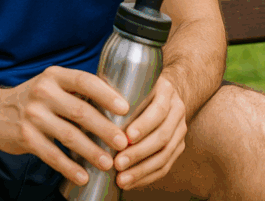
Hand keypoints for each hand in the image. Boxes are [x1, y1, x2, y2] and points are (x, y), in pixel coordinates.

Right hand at [0, 66, 129, 185]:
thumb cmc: (34, 98)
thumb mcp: (53, 84)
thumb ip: (78, 91)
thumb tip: (119, 104)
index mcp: (55, 76)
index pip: (85, 81)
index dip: (107, 95)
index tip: (125, 109)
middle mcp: (43, 93)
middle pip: (81, 111)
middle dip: (105, 129)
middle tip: (123, 142)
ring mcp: (32, 115)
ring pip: (68, 135)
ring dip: (91, 151)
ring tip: (108, 163)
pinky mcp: (25, 137)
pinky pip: (52, 155)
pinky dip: (69, 167)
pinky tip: (83, 175)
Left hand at [112, 75, 187, 189]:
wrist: (164, 93)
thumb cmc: (140, 89)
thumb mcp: (133, 82)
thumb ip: (115, 92)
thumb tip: (85, 104)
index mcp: (166, 92)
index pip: (159, 110)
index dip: (144, 125)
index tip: (126, 137)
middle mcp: (177, 111)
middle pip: (162, 136)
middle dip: (139, 152)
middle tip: (118, 163)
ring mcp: (179, 130)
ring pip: (165, 154)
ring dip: (142, 169)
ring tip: (122, 179)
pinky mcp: (178, 146)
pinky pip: (165, 166)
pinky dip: (147, 177)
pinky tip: (130, 183)